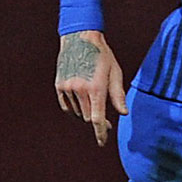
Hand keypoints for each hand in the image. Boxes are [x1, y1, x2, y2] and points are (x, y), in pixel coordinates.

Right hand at [55, 30, 126, 146]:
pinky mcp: (59, 86)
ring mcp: (67, 88)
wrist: (80, 38)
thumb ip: (118, 95)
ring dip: (87, 112)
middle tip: (106, 120)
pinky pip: (67, 106)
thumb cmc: (102, 55)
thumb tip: (123, 113)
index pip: (98, 119)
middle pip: (89, 117)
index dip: (100, 133)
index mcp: (96, 88)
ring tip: (94, 98)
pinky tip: (82, 100)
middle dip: (98, 121)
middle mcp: (80, 90)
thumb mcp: (115, 72)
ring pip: (78, 112)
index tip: (102, 143)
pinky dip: (75, 108)